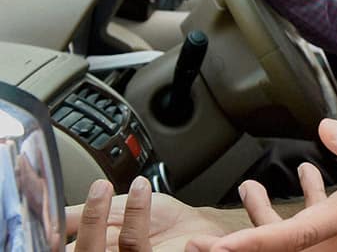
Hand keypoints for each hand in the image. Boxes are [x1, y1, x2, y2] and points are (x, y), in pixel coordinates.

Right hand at [67, 177, 245, 250]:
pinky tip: (139, 189)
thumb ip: (80, 213)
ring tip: (107, 185)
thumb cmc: (158, 222)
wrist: (196, 227)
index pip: (61, 247)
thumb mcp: (113, 211)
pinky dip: (134, 212)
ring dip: (99, 214)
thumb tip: (46, 205)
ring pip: (99, 251)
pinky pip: (134, 245)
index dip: (53, 235)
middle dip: (80, 222)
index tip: (51, 210)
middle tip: (92, 188)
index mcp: (92, 250)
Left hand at [186, 119, 336, 250]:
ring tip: (239, 208)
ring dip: (263, 235)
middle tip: (195, 245)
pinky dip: (291, 228)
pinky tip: (294, 196)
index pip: (289, 237)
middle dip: (239, 248)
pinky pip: (315, 243)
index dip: (248, 244)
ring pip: (296, 249)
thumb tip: (325, 129)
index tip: (214, 248)